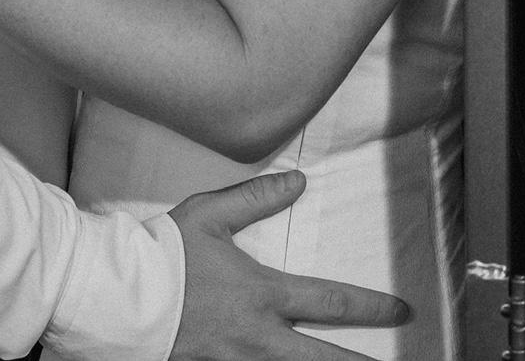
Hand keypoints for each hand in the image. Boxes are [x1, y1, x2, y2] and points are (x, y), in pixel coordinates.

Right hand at [167, 171, 409, 359]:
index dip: (372, 307)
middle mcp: (260, 337)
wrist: (122, 294)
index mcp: (262, 294)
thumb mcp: (209, 213)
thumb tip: (298, 181)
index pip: (331, 303)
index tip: (401, 310)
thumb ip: (255, 197)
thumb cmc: (166, 252)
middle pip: (325, 360)